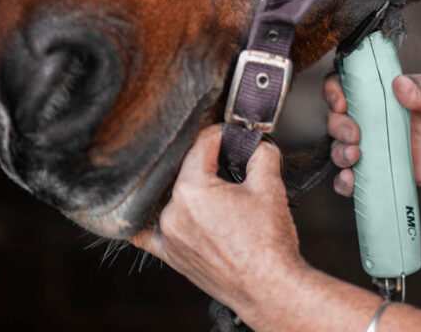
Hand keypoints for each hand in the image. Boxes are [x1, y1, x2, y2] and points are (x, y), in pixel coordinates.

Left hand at [131, 125, 307, 319]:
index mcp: (192, 190)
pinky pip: (150, 232)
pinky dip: (154, 218)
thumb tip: (255, 142)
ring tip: (220, 185)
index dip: (223, 134)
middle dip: (211, 159)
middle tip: (233, 157)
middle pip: (188, 169)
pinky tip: (159, 209)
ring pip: (175, 195)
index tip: (236, 134)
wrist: (269, 287)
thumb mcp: (270, 185)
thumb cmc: (269, 243)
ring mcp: (168, 236)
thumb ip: (261, 153)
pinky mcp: (170, 255)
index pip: (202, 144)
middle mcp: (172, 212)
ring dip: (193, 185)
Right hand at [324, 71, 420, 195]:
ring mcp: (385, 146)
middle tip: (356, 134)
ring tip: (355, 156)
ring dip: (339, 153)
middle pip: (341, 118)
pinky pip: (362, 179)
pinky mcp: (393, 173)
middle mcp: (382, 117)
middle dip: (338, 125)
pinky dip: (347, 183)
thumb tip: (399, 85)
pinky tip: (350, 183)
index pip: (352, 84)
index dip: (336, 90)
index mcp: (392, 91)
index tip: (342, 101)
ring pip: (345, 149)